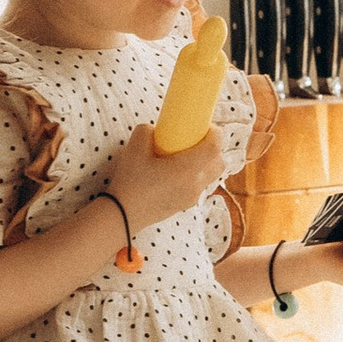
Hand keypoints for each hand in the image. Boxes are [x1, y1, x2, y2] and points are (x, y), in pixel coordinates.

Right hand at [108, 119, 220, 235]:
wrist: (122, 214)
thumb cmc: (129, 182)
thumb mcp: (134, 148)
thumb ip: (147, 132)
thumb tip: (155, 131)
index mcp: (188, 169)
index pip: (215, 146)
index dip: (214, 132)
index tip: (204, 126)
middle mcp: (195, 184)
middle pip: (219, 162)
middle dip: (213, 148)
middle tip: (194, 140)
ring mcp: (192, 197)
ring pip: (211, 175)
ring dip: (205, 162)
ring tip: (184, 157)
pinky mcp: (185, 204)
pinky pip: (200, 186)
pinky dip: (195, 175)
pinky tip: (175, 173)